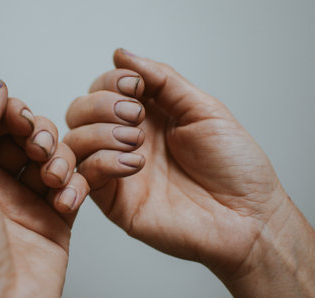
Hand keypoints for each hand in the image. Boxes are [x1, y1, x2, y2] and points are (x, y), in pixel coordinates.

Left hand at [0, 79, 88, 297]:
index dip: (11, 113)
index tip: (20, 118)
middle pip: (28, 135)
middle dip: (38, 134)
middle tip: (37, 149)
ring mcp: (28, 200)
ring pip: (55, 156)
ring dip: (59, 159)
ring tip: (52, 179)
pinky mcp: (56, 218)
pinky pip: (75, 185)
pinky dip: (76, 185)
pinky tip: (65, 200)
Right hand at [64, 49, 314, 297]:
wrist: (247, 216)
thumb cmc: (234, 165)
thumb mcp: (203, 108)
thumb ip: (162, 79)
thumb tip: (121, 54)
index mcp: (147, 115)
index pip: (104, 88)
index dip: (111, 81)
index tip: (136, 87)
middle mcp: (126, 139)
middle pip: (80, 110)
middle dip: (101, 105)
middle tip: (135, 116)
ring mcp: (117, 169)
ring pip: (75, 141)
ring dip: (99, 132)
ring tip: (136, 141)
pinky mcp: (114, 200)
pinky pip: (86, 175)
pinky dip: (101, 162)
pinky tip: (133, 165)